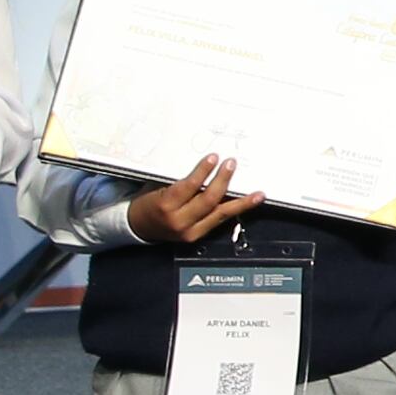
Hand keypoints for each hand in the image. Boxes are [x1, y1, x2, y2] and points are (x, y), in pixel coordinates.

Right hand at [130, 155, 260, 247]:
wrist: (137, 227)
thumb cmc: (146, 202)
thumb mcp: (156, 186)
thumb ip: (178, 178)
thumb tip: (203, 164)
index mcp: (166, 205)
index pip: (189, 186)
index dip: (203, 171)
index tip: (213, 158)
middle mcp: (179, 221)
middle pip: (208, 200)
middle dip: (223, 181)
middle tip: (231, 165)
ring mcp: (190, 231)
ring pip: (220, 214)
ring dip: (241, 203)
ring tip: (258, 194)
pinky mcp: (196, 236)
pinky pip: (218, 221)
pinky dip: (233, 211)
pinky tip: (246, 203)